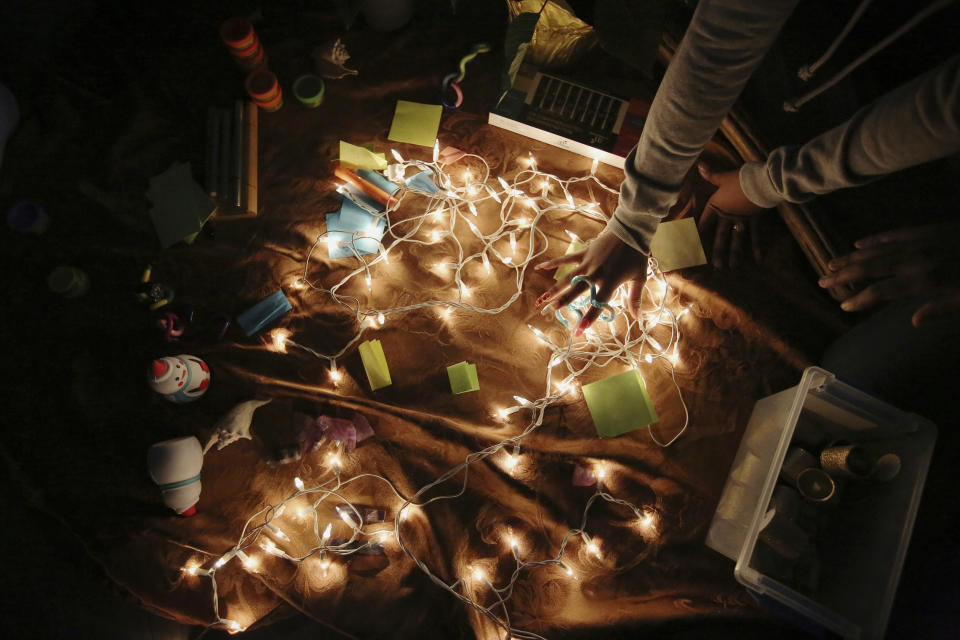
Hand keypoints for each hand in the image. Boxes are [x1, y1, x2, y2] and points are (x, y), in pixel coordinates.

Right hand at [533, 229, 647, 334]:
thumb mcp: (639, 278)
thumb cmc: (636, 255)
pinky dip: (552, 263)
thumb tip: (637, 317)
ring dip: (556, 288)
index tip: (579, 330)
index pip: (598, 303)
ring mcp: (588, 262)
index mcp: (611, 281)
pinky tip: (539, 268)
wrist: (630, 230)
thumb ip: (635, 298)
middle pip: (577, 289)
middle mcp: (596, 273)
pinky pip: (565, 259)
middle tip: (551, 310)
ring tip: (544, 299)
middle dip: (563, 301)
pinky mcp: (583, 252)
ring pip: (568, 277)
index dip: (589, 317)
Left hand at [697, 162, 767, 267]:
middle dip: (716, 253)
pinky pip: (756, 236)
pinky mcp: (755, 220)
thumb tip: (699, 164)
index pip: (703, 225)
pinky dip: (758, 247)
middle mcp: (727, 217)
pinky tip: (759, 260)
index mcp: (716, 207)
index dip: (695, 236)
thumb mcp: (723, 176)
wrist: (762, 180)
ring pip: (736, 241)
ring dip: (734, 255)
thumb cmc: (740, 178)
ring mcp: (742, 220)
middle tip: (714, 267)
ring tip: (732, 268)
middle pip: (720, 237)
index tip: (689, 249)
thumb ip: (711, 174)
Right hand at [818, 222, 959, 326]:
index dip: (862, 299)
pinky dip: (876, 239)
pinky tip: (860, 243)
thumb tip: (913, 320)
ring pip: (878, 250)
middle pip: (872, 268)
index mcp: (925, 280)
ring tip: (831, 264)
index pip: (883, 291)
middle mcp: (916, 259)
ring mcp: (920, 242)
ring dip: (852, 258)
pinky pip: (895, 233)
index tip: (843, 305)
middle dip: (846, 276)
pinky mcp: (928, 230)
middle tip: (822, 282)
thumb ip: (940, 308)